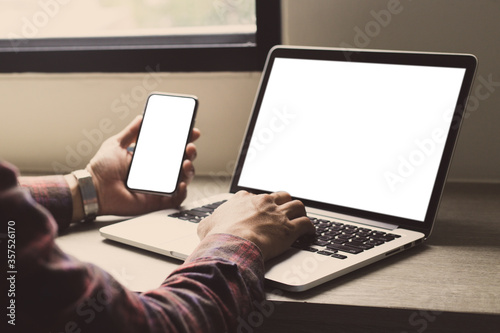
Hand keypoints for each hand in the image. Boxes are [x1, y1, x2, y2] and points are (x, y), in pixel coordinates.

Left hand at [85, 115, 200, 216]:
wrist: (94, 189)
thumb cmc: (102, 169)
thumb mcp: (116, 144)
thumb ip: (131, 131)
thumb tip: (142, 117)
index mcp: (150, 157)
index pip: (173, 147)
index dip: (185, 139)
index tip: (192, 131)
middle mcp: (158, 170)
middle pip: (183, 161)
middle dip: (191, 152)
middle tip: (189, 146)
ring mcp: (160, 185)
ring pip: (184, 178)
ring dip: (190, 169)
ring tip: (185, 162)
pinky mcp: (159, 200)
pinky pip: (177, 197)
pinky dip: (183, 191)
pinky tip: (181, 183)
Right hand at [197, 191, 314, 260]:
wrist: (232, 243)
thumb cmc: (219, 236)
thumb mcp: (206, 225)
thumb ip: (209, 222)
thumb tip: (206, 225)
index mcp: (244, 199)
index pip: (256, 196)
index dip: (260, 203)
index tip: (261, 209)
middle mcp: (263, 202)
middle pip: (281, 196)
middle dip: (284, 202)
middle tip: (284, 210)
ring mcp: (277, 214)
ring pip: (297, 205)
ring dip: (300, 211)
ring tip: (300, 216)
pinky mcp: (288, 229)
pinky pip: (305, 224)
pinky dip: (310, 227)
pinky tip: (310, 232)